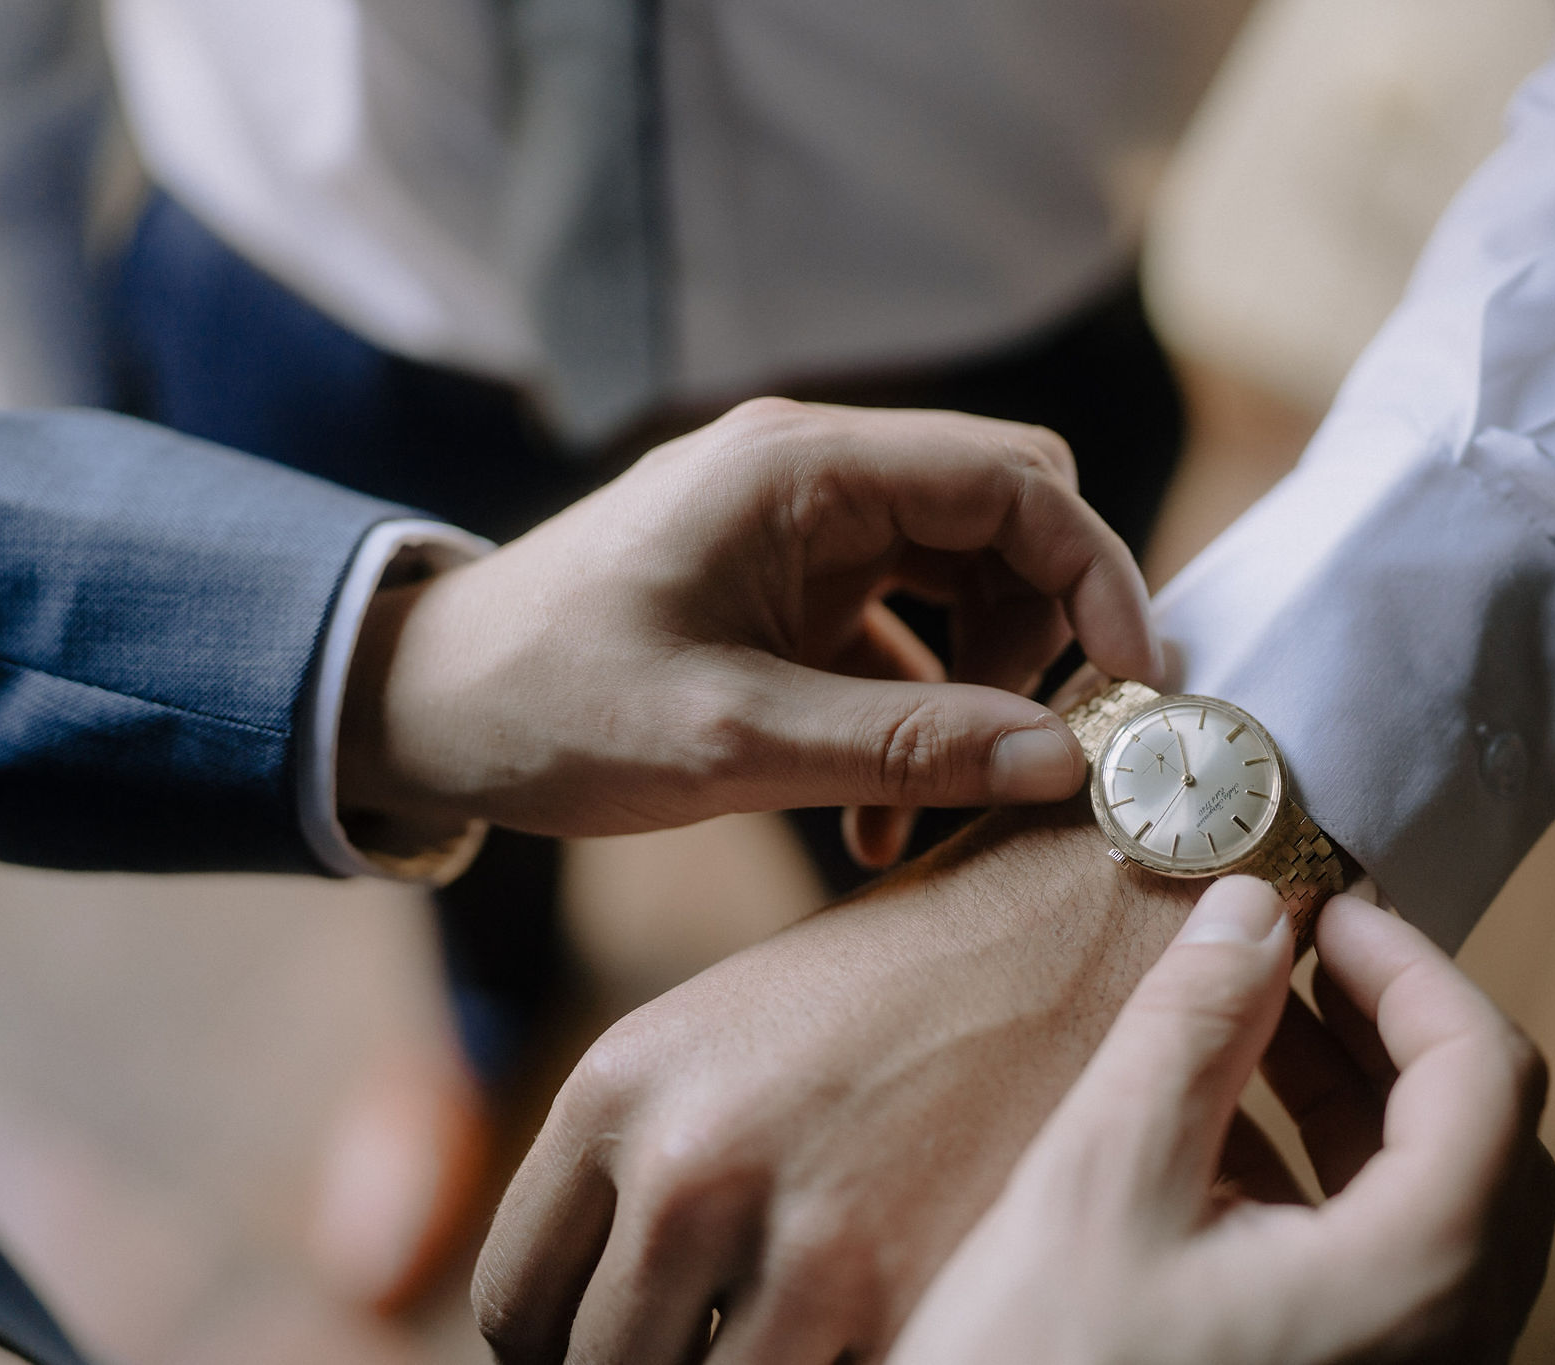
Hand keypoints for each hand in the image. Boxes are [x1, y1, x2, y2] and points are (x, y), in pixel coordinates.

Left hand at [336, 399, 1160, 850]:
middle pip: (1007, 525)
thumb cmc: (547, 703)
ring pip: (966, 582)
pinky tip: (875, 810)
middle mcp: (817, 475)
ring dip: (974, 695)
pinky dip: (917, 713)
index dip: (1096, 577)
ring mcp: (806, 529)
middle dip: (1038, 642)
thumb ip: (904, 746)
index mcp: (802, 468)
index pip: (1014, 482)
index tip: (1132, 689)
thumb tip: (1063, 765)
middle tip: (1024, 755)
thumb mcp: (727, 737)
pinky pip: (905, 632)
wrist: (421, 708)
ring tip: (918, 809)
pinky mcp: (792, 585)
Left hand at [472, 801, 1203, 1362]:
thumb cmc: (903, 982)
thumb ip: (645, 1162)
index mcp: (618, 1088)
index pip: (516, 1304)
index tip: (633, 1344)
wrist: (1073, 921)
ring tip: (805, 1330)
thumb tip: (593, 1310)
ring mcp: (791, 1231)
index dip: (566, 1347)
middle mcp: (684, 1160)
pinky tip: (877, 1324)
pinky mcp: (898, 1285)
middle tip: (719, 1342)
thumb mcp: (726, 1037)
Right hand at [887, 880, 1554, 1364]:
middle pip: (1480, 1134)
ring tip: (1259, 1025)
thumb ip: (1190, 1031)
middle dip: (1388, 1025)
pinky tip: (1228, 1141)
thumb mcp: (1103, 1182)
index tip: (1325, 909)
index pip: (1486, 1072)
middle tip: (1298, 954)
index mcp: (1416, 1279)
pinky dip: (1331, 1178)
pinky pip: (1387, 1265)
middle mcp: (1445, 1340)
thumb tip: (1250, 907)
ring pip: (1438, 1202)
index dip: (1410, 967)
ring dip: (1360, 1097)